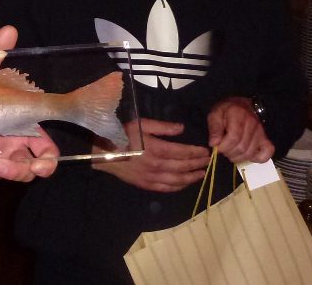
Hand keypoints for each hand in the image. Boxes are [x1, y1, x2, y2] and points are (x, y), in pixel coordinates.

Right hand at [93, 118, 210, 192]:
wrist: (104, 152)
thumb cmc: (123, 135)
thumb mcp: (142, 124)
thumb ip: (163, 127)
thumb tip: (182, 129)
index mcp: (157, 149)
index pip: (183, 152)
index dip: (196, 152)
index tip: (206, 151)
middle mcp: (157, 165)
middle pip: (183, 166)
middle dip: (197, 164)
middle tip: (208, 162)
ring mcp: (152, 177)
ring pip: (177, 180)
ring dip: (191, 178)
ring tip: (201, 174)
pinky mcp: (146, 185)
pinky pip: (166, 188)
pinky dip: (178, 187)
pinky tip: (185, 184)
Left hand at [207, 97, 272, 163]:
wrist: (244, 105)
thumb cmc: (228, 110)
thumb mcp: (215, 114)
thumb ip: (214, 128)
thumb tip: (214, 143)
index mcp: (238, 115)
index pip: (233, 138)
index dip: (223, 147)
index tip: (216, 147)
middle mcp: (252, 124)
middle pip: (241, 147)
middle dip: (229, 153)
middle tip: (223, 150)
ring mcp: (261, 132)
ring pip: (250, 153)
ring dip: (238, 157)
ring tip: (231, 153)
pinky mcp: (266, 138)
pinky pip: (267, 152)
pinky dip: (257, 158)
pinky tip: (247, 155)